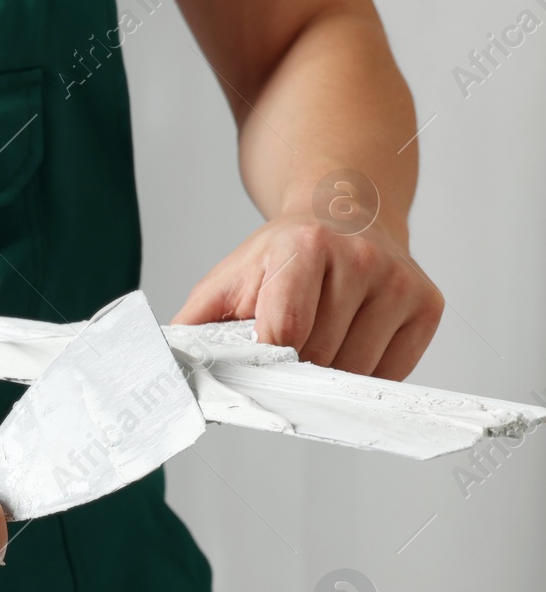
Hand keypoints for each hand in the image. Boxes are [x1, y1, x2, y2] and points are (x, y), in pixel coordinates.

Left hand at [172, 211, 443, 380]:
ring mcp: (398, 281)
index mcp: (302, 247)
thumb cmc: (277, 258)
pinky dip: (365, 375)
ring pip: (358, 371)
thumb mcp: (225, 281)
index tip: (256, 371)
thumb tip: (165, 376)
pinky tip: (349, 345)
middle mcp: (358, 258)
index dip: (266, 363)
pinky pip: (392, 372)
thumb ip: (192, 328)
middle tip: (283, 355)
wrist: (342, 213)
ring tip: (316, 345)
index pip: (285, 332)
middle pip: (320, 357)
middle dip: (294, 370)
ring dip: (329, 378)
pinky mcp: (427, 303)